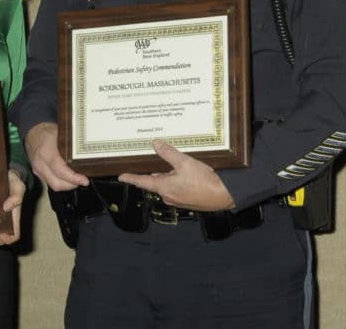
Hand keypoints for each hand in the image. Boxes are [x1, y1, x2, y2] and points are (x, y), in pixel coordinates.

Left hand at [0, 169, 25, 246]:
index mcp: (13, 218)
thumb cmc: (13, 182)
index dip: (7, 238)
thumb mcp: (18, 187)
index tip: (0, 232)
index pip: (13, 235)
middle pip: (0, 239)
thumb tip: (6, 207)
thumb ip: (16, 196)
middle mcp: (4, 222)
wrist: (4, 176)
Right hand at [24, 122, 88, 191]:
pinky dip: (61, 182)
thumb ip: (72, 145)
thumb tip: (88, 153)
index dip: (73, 178)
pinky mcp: (38, 173)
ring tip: (78, 180)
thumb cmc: (48, 132)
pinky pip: (50, 182)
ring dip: (67, 185)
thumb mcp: (61, 133)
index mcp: (46, 151)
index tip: (84, 180)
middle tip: (83, 181)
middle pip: (56, 183)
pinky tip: (69, 178)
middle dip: (72, 184)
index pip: (60, 170)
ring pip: (53, 185)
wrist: (33, 132)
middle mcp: (40, 163)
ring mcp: (37, 170)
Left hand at [117, 140, 235, 211]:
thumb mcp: (185, 162)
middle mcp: (168, 196)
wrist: (224, 196)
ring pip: (167, 185)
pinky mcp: (187, 201)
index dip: (131, 178)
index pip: (142, 182)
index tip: (121, 177)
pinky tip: (184, 174)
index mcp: (164, 187)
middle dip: (153, 173)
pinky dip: (176, 181)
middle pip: (155, 182)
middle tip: (149, 163)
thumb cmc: (204, 181)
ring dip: (167, 176)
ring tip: (170, 165)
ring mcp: (178, 200)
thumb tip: (155, 144)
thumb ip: (168, 153)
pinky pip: (176, 189)